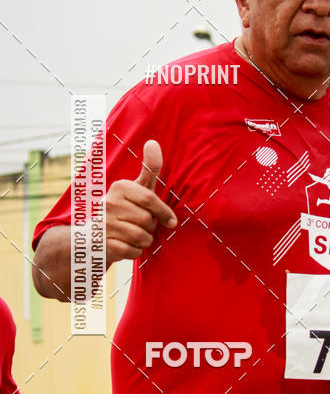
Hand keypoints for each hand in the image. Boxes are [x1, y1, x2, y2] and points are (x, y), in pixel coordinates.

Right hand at [105, 140, 176, 264]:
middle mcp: (109, 203)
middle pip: (148, 220)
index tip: (172, 222)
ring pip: (142, 237)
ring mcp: (104, 224)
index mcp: (120, 187)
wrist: (93, 236)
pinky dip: (135, 252)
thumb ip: (148, 169)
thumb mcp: (136, 188)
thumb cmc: (123, 209)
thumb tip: (153, 142)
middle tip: (141, 225)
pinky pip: (133, 251)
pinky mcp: (103, 244)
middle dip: (151, 227)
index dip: (164, 213)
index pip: (149, 199)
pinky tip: (127, 245)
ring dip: (144, 241)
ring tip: (135, 236)